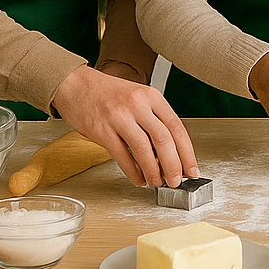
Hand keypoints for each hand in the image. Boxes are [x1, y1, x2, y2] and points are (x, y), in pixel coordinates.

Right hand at [51, 64, 198, 187]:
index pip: (177, 127)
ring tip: (158, 183)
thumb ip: (154, 119)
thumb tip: (170, 152)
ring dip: (154, 171)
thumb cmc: (108, 93)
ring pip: (144, 150)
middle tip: (176, 181)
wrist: (76, 85)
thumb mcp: (138, 97)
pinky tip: (138, 179)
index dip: (187, 152)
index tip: (192, 168)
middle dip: (174, 165)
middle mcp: (138, 105)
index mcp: (152, 96)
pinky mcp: (102, 130)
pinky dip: (132, 172)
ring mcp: (119, 117)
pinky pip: (121, 156)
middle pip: (164, 139)